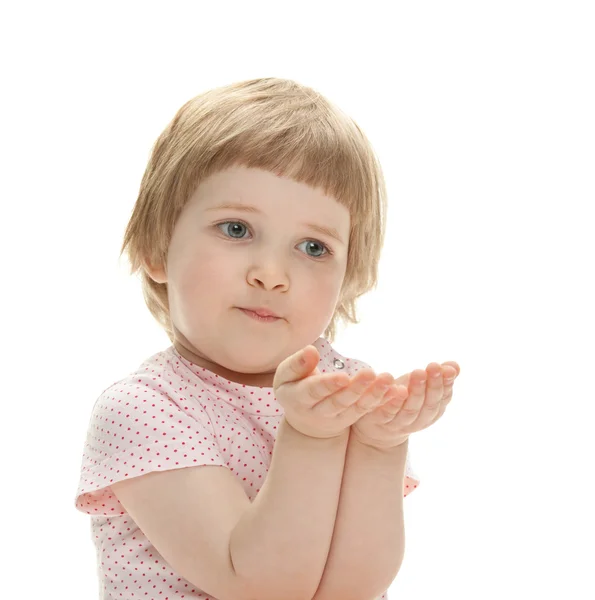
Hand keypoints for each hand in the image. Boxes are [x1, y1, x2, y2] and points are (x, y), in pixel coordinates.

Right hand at [273, 345, 400, 439]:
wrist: (304, 417)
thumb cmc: (294, 385)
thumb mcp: (286, 375)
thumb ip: (297, 363)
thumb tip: (311, 350)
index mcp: (298, 398)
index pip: (313, 392)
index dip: (328, 385)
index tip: (344, 377)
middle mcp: (318, 412)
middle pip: (339, 402)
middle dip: (356, 389)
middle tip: (371, 373)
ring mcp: (336, 418)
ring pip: (356, 408)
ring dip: (374, 395)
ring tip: (388, 380)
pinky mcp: (352, 418)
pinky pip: (367, 410)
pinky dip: (382, 401)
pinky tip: (397, 390)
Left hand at [350, 361, 459, 448]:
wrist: (379, 428)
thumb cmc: (404, 400)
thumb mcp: (421, 386)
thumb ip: (438, 376)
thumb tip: (455, 365)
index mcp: (432, 410)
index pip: (443, 398)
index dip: (446, 384)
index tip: (448, 369)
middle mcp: (419, 419)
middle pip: (429, 404)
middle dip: (433, 385)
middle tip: (433, 366)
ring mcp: (400, 423)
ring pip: (411, 409)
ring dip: (416, 391)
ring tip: (418, 372)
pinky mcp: (382, 421)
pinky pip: (389, 413)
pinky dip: (394, 402)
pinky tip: (398, 389)